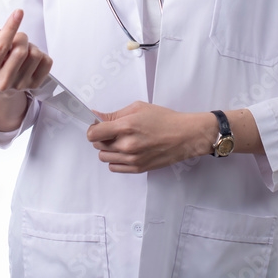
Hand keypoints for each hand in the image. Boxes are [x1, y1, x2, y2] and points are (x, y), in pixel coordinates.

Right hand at [0, 10, 51, 94]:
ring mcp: (20, 85)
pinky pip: (47, 61)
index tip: (18, 12)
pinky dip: (42, 55)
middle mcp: (3, 81)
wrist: (0, 87)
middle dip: (21, 38)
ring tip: (23, 49)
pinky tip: (31, 58)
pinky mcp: (35, 85)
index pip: (1, 46)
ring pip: (36, 54)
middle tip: (18, 38)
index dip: (10, 27)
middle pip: (21, 50)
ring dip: (32, 46)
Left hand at [86, 101, 215, 172]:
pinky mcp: (137, 169)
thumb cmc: (165, 119)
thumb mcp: (138, 108)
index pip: (93, 134)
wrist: (184, 135)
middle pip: (97, 145)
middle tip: (113, 131)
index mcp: (126, 127)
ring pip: (104, 157)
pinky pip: (114, 167)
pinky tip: (125, 151)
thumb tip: (96, 116)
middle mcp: (127, 145)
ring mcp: (132, 159)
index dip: (93, 129)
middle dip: (101, 137)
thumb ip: (114, 114)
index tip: (98, 126)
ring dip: (108, 149)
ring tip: (121, 141)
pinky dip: (115, 160)